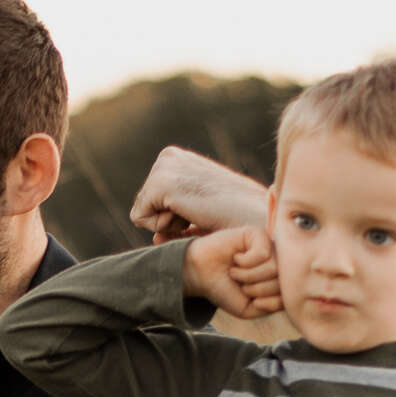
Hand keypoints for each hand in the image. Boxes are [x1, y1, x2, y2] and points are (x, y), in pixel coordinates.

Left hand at [130, 147, 269, 242]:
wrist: (255, 217)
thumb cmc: (237, 218)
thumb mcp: (203, 215)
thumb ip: (178, 223)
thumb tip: (155, 240)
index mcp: (179, 159)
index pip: (153, 201)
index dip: (174, 218)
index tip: (201, 212)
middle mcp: (168, 156)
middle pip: (144, 205)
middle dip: (169, 220)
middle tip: (200, 214)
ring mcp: (163, 166)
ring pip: (142, 213)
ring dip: (169, 224)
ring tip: (198, 213)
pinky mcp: (160, 181)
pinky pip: (140, 218)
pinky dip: (163, 227)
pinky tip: (189, 215)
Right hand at [184, 228, 281, 317]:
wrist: (200, 275)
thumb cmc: (225, 290)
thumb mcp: (251, 309)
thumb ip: (274, 305)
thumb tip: (286, 288)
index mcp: (279, 279)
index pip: (288, 295)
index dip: (265, 302)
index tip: (249, 298)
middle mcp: (278, 261)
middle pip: (281, 282)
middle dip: (256, 289)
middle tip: (240, 283)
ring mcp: (270, 246)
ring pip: (274, 268)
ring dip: (248, 275)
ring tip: (236, 271)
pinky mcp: (258, 234)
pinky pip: (263, 253)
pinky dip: (246, 262)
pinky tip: (236, 258)